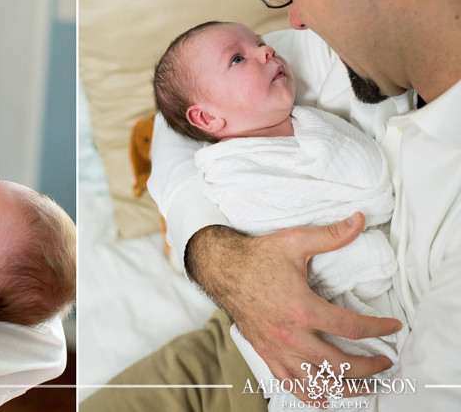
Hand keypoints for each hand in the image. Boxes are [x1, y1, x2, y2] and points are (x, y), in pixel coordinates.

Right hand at [187, 212, 402, 402]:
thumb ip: (331, 235)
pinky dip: (308, 394)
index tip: (392, 327)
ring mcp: (277, 347)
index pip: (351, 327)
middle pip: (339, 363)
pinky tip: (323, 398)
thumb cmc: (257, 256)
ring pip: (316, 379)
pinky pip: (289, 382)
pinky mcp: (265, 352)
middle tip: (384, 363)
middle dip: (368, 367)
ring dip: (344, 386)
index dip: (377, 329)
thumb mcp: (295, 241)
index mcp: (302, 309)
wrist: (221, 268)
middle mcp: (290, 334)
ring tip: (364, 386)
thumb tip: (359, 220)